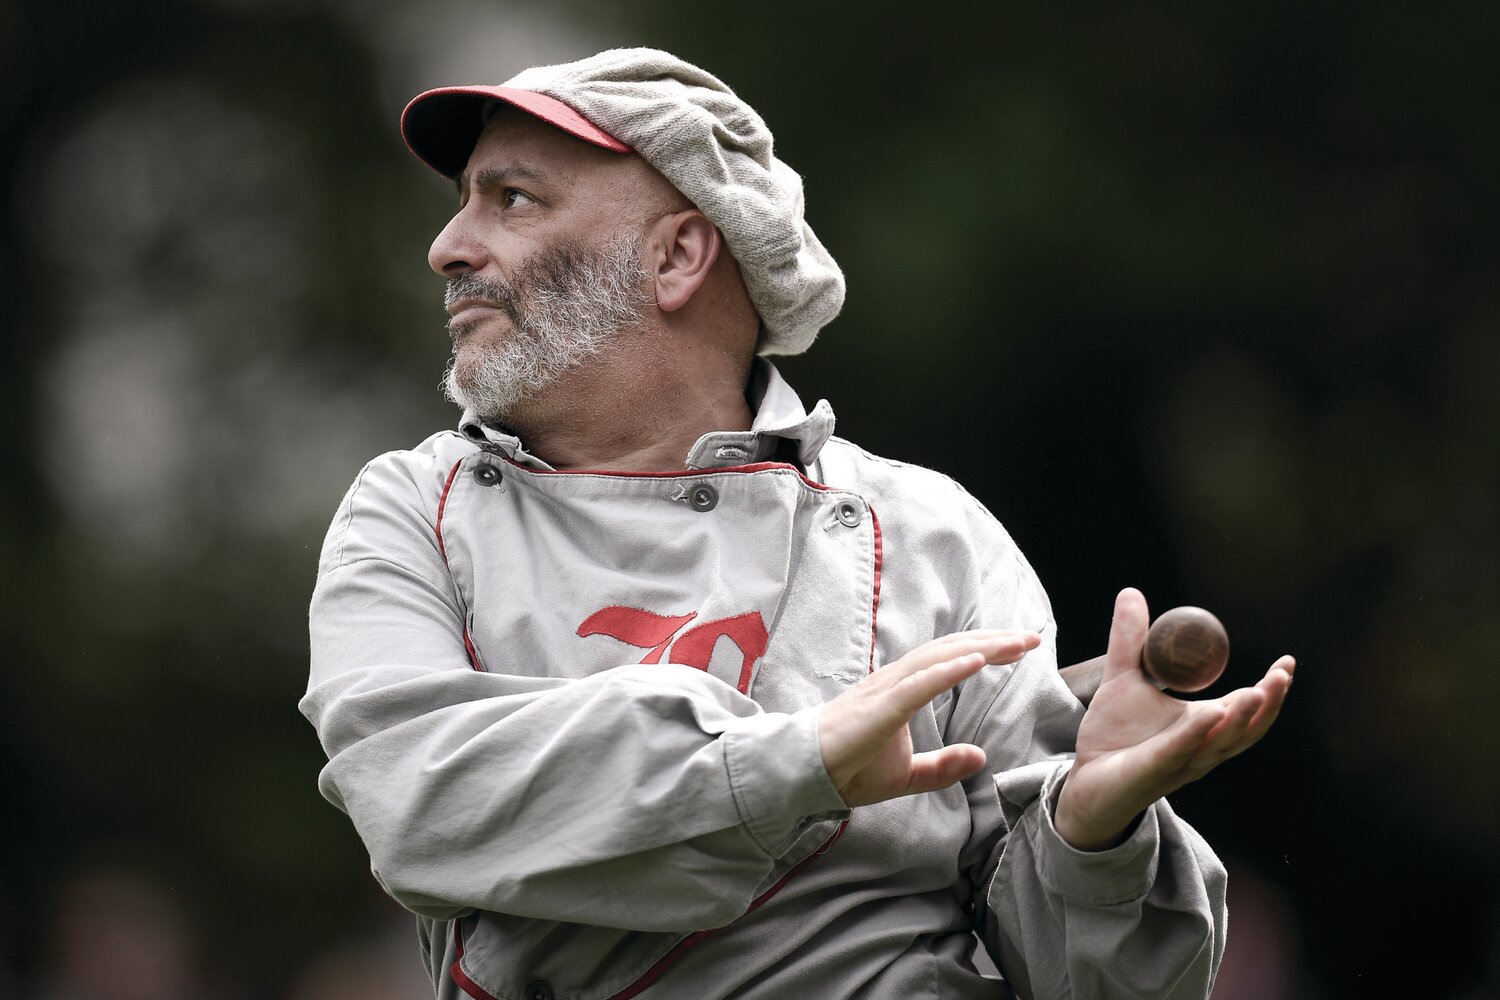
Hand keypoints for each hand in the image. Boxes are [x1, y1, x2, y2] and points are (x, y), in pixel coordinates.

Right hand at [819, 630, 1040, 806]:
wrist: (806, 775)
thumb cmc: (850, 768)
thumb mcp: (908, 775)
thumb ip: (943, 767)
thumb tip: (981, 757)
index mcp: (903, 689)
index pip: (949, 658)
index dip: (985, 648)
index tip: (1021, 647)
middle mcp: (896, 680)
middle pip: (951, 650)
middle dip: (993, 641)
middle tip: (1032, 639)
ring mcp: (886, 691)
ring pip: (939, 659)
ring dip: (979, 648)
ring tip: (1014, 644)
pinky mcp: (879, 709)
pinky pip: (918, 685)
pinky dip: (948, 670)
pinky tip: (976, 661)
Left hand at [1054, 588, 1294, 849]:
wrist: (1085, 778)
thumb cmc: (1114, 735)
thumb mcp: (1123, 677)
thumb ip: (1129, 638)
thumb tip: (1130, 592)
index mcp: (1202, 727)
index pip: (1247, 710)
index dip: (1271, 690)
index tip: (1287, 662)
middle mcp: (1200, 748)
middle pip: (1245, 729)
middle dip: (1268, 704)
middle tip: (1282, 675)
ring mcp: (1179, 762)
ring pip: (1219, 743)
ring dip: (1241, 719)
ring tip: (1256, 692)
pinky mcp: (1150, 771)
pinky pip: (1176, 752)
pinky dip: (1193, 735)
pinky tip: (1208, 714)